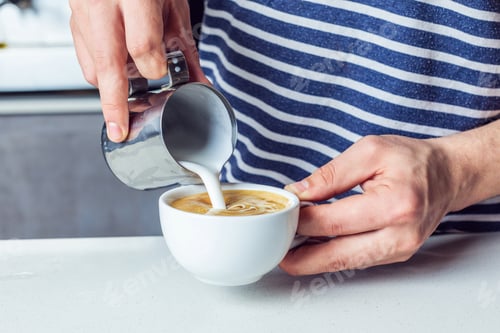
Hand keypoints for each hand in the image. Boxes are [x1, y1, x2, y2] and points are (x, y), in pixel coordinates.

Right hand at [69, 0, 207, 141]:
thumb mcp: (173, 7)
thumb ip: (184, 48)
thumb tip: (200, 85)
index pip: (143, 47)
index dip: (154, 68)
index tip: (161, 76)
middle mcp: (103, 5)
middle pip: (107, 64)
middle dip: (114, 103)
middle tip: (120, 130)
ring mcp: (83, 12)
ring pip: (91, 65)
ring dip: (108, 88)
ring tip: (123, 104)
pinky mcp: (74, 19)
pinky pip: (83, 56)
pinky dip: (99, 72)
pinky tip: (114, 77)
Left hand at [280, 135, 459, 274]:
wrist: (447, 175)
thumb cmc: (412, 160)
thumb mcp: (369, 151)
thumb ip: (331, 174)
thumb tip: (298, 192)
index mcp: (395, 205)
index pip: (334, 222)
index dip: (301, 222)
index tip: (281, 216)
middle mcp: (400, 235)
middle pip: (338, 255)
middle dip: (301, 256)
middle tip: (276, 251)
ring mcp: (400, 250)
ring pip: (346, 263)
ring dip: (314, 259)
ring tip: (288, 250)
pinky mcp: (396, 255)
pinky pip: (357, 260)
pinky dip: (332, 255)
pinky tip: (313, 247)